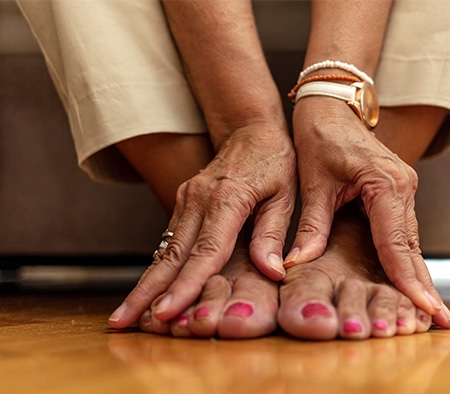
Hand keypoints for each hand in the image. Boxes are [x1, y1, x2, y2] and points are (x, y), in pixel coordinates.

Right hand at [109, 125, 295, 326]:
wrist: (251, 130)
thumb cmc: (275, 162)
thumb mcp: (285, 195)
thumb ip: (273, 234)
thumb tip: (271, 272)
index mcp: (227, 199)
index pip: (205, 251)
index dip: (186, 285)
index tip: (167, 312)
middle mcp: (198, 199)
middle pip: (172, 255)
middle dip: (147, 292)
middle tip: (123, 321)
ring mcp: (186, 199)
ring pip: (164, 249)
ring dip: (144, 283)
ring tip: (125, 314)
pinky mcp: (183, 202)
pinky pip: (168, 240)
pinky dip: (156, 267)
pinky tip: (145, 289)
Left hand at [286, 97, 443, 317]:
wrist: (333, 107)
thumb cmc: (320, 137)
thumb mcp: (313, 182)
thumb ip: (311, 225)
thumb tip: (298, 263)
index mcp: (385, 183)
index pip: (396, 242)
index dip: (407, 279)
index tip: (424, 308)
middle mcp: (403, 187)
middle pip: (412, 246)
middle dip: (423, 285)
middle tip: (441, 321)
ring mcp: (404, 188)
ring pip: (410, 241)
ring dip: (417, 274)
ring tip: (429, 310)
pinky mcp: (397, 191)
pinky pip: (403, 231)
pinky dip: (406, 257)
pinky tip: (410, 281)